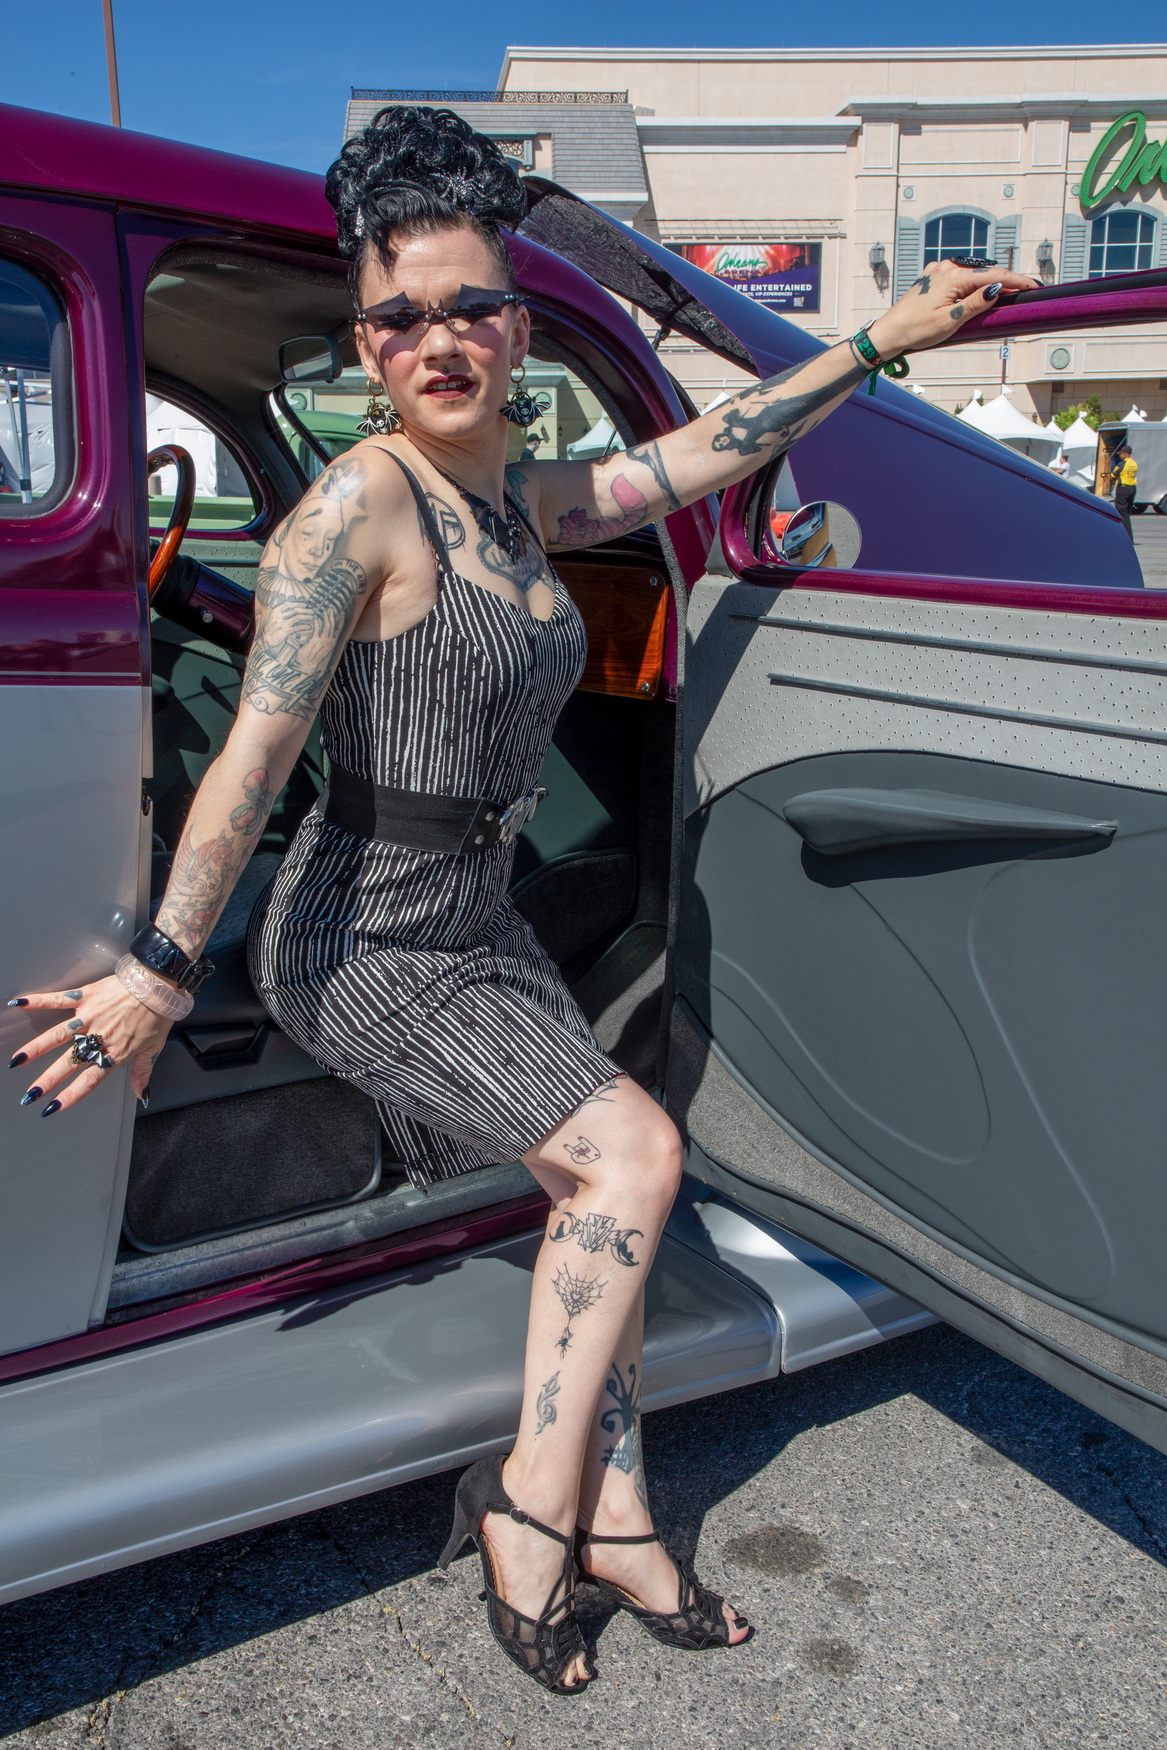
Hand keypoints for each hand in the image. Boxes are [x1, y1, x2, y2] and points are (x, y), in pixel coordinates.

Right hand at [8, 976, 172, 1113]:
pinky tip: (20, 1005)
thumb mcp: (154, 1047)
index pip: (89, 1079)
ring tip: (17, 1061)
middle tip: (29, 1094)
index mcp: (115, 1052)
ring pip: (58, 1035)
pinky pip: (59, 999)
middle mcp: (99, 1036)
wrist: (160, 984)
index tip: (53, 1106)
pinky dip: (39, 1001)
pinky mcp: (87, 996)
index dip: (71, 1095)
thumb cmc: (158, 1014)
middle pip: (69, 1063)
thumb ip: (143, 1072)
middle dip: (47, 1080)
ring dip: (36, 1049)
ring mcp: (90, 1016)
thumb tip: (142, 1095)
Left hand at [868, 259, 1040, 359]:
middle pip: (984, 273)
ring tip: (1006, 295)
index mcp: (953, 277)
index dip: (1016, 281)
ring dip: (989, 284)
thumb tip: (997, 289)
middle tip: (1025, 291)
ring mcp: (939, 271)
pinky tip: (981, 294)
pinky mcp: (933, 278)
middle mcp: (946, 268)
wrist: (890, 332)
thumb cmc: (916, 330)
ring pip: (973, 275)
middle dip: (1005, 282)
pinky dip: (973, 285)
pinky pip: (960, 278)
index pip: (993, 276)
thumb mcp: (950, 321)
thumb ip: (976, 304)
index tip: (1033, 286)